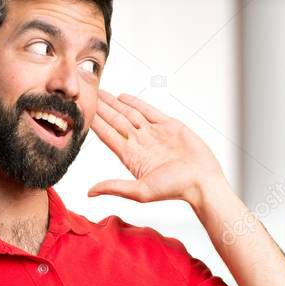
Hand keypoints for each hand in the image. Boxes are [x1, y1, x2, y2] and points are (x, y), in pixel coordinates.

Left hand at [88, 89, 226, 207]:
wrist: (201, 180)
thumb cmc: (175, 189)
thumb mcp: (141, 191)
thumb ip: (115, 187)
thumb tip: (91, 192)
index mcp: (131, 157)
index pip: (108, 136)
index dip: (95, 124)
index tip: (82, 113)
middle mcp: (140, 143)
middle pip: (116, 122)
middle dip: (103, 109)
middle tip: (89, 96)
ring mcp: (154, 133)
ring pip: (130, 114)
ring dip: (116, 104)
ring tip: (103, 93)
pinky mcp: (169, 126)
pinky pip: (149, 111)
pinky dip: (137, 103)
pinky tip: (125, 97)